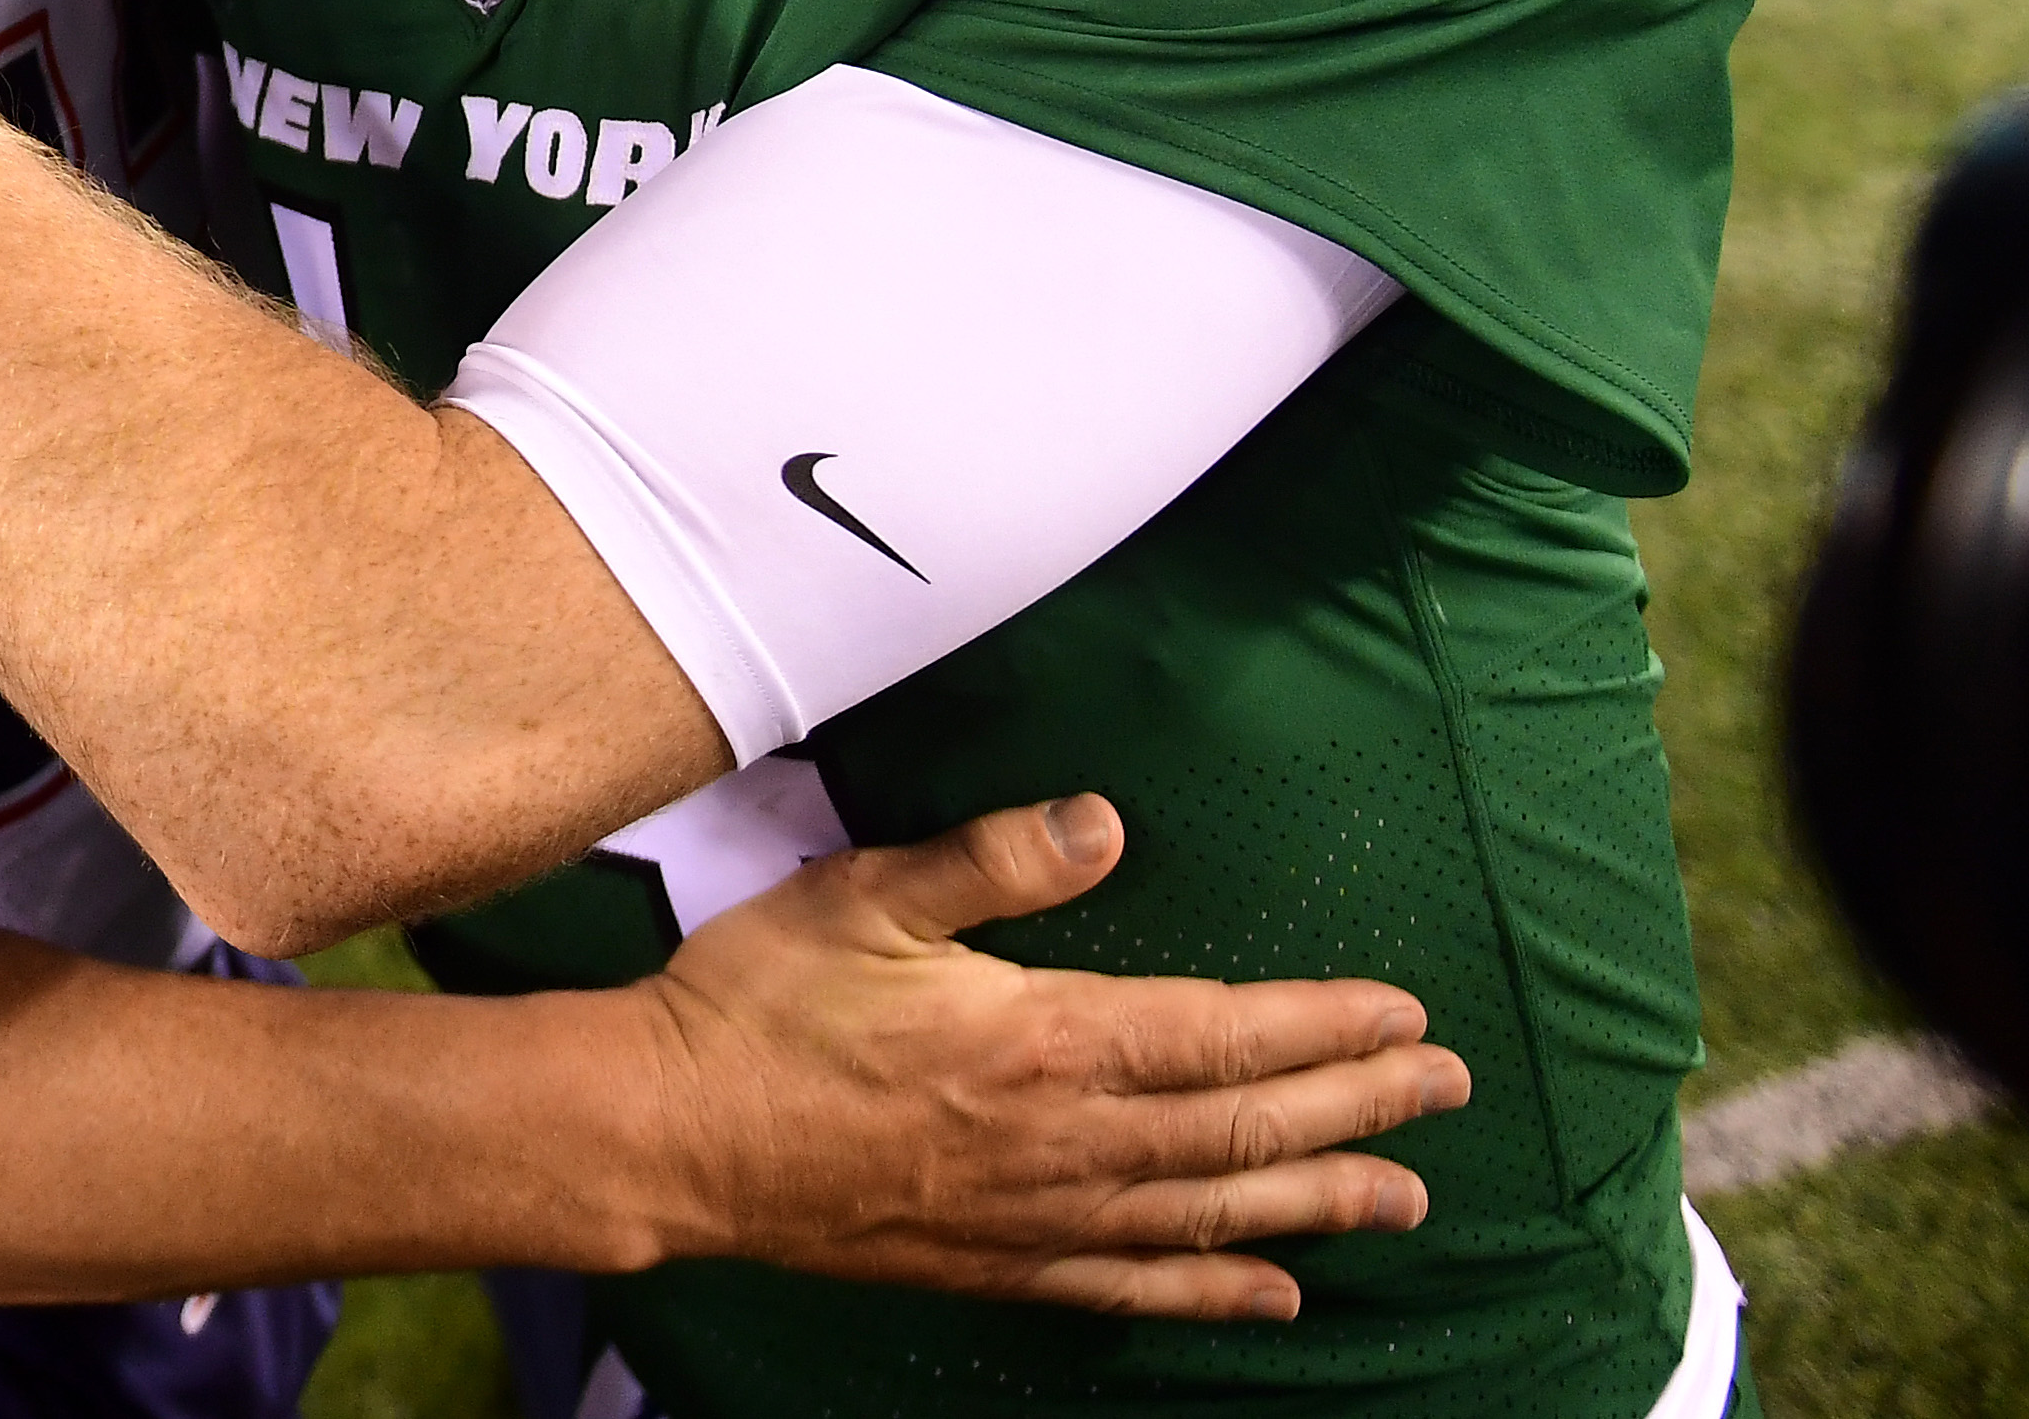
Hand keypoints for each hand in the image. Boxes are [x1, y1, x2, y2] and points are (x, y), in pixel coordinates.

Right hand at [631, 796, 1464, 1318]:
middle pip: (1243, 1126)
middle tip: (1445, 1092)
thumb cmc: (759, 1002)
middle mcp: (1064, 1139)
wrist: (670, 1132)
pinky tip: (1274, 1295)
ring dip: (1316, 1201)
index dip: (1323, 1025)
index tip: (1404, 1013)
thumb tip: (1106, 820)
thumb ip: (994, 860)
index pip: (1222, 1032)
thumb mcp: (867, 893)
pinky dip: (1214, 1292)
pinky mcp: (996, 1265)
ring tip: (1404, 1198)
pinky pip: (1133, 1289)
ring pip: (1211, 1213)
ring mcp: (1036, 1214)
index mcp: (1043, 1037)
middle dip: (1357, 1107)